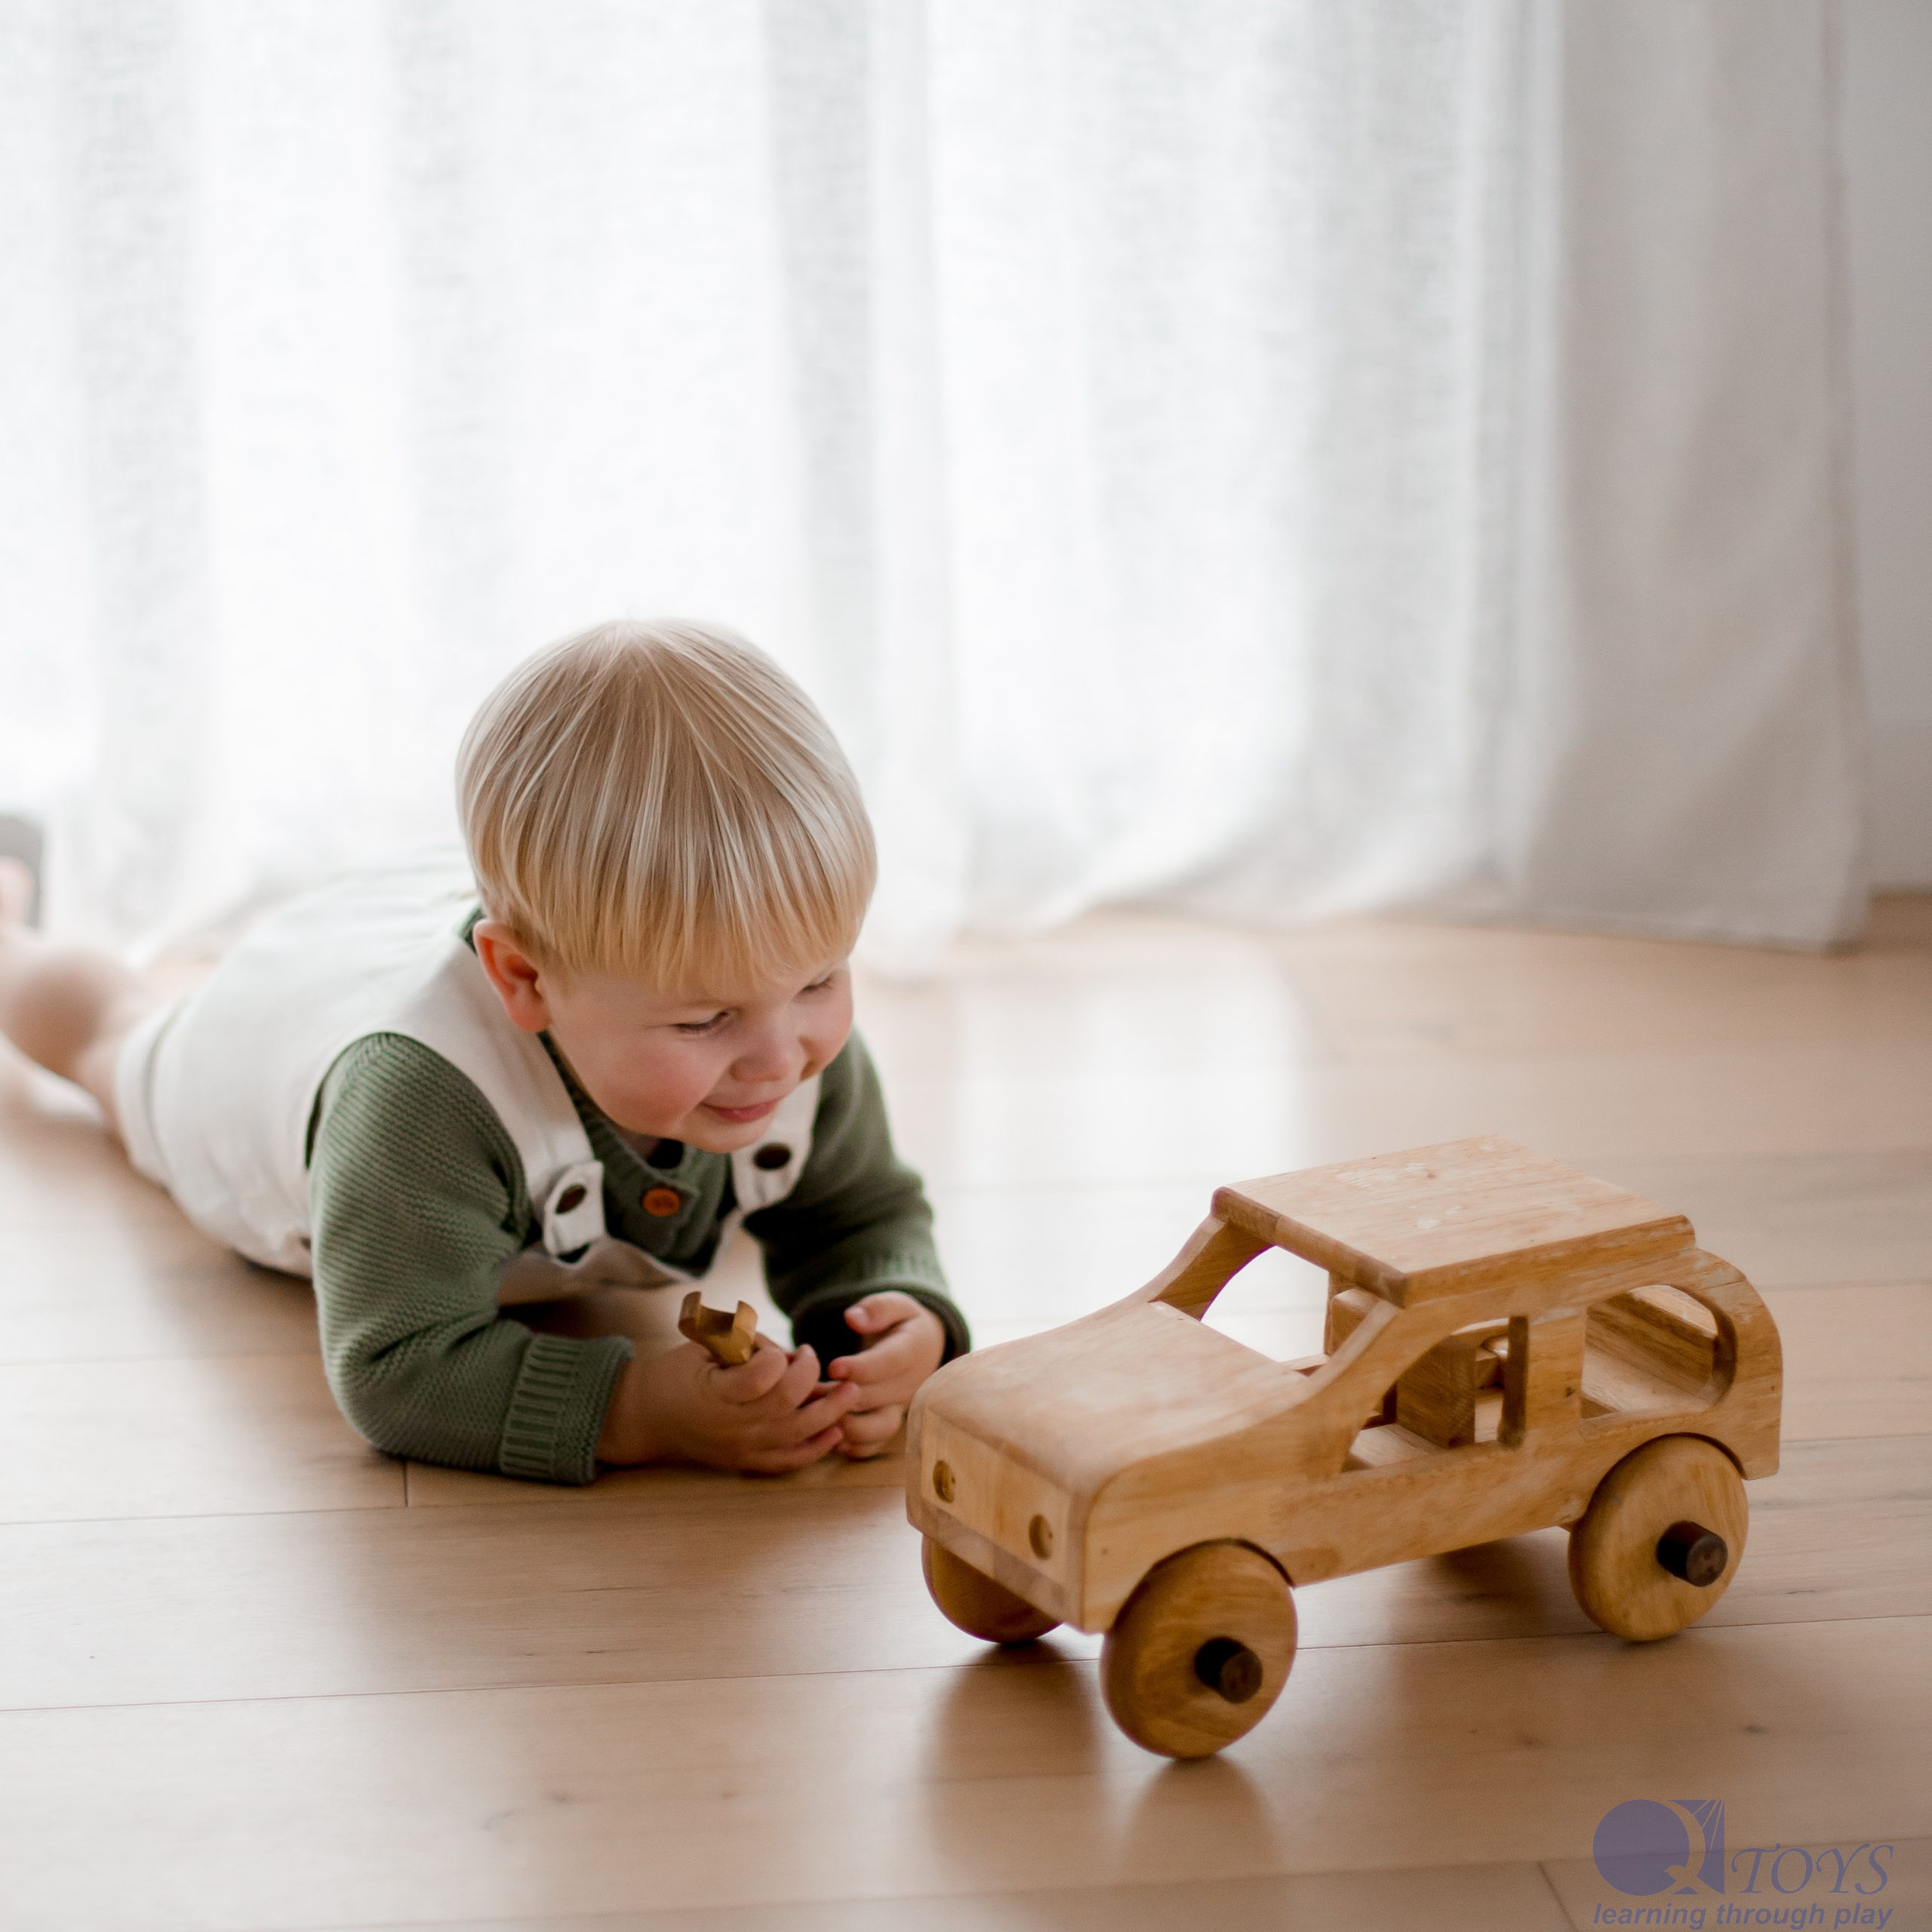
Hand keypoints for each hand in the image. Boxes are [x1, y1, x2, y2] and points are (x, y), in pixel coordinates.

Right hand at [597, 1335, 857, 1473]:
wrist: (647, 1416)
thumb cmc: (676, 1372)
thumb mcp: (702, 1345)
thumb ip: (744, 1343)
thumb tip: (789, 1353)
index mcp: (714, 1392)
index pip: (761, 1377)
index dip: (779, 1357)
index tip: (785, 1347)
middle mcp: (730, 1425)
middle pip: (786, 1405)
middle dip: (811, 1378)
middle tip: (819, 1358)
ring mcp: (740, 1447)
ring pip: (794, 1435)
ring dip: (829, 1414)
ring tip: (851, 1393)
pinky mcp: (745, 1462)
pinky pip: (786, 1462)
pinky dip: (814, 1450)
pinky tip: (835, 1433)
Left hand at [824, 1292, 945, 1459]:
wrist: (923, 1349)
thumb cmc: (902, 1323)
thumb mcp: (897, 1305)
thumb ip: (877, 1308)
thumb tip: (853, 1318)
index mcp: (913, 1350)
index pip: (889, 1363)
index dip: (860, 1368)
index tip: (832, 1368)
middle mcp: (909, 1384)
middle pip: (877, 1398)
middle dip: (841, 1396)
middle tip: (808, 1391)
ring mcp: (900, 1408)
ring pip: (879, 1428)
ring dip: (847, 1425)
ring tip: (816, 1412)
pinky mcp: (889, 1424)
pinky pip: (875, 1445)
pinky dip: (853, 1447)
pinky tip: (828, 1437)